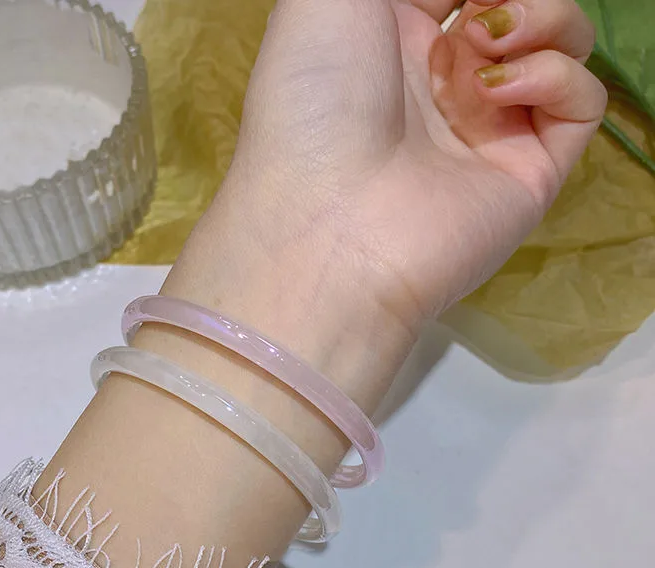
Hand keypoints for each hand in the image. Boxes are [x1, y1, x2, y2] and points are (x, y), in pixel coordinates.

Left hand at [215, 0, 605, 332]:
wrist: (326, 224)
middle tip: (474, 15)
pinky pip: (579, 105)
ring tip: (487, 42)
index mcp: (388, 44)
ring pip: (559, 48)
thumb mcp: (322, 1)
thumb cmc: (311, 99)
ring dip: (544, 16)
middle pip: (511, 15)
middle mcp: (439, 88)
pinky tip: (498, 89)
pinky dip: (558, 75)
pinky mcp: (527, 174)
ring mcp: (486, 132)